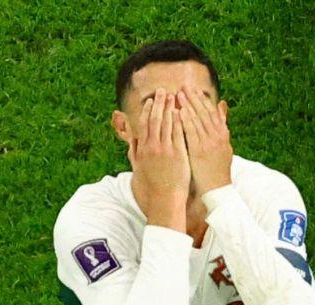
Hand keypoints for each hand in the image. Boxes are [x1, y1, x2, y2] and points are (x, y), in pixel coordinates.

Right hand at [128, 88, 190, 223]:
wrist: (163, 203)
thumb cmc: (150, 191)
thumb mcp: (137, 171)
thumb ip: (135, 155)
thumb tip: (132, 144)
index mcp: (142, 150)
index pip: (143, 125)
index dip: (147, 111)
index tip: (150, 101)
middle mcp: (152, 148)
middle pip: (154, 120)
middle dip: (158, 104)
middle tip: (163, 91)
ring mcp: (165, 150)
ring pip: (166, 124)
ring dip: (169, 108)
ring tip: (174, 96)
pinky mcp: (177, 155)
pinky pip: (178, 134)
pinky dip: (179, 121)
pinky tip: (182, 111)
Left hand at [178, 88, 232, 194]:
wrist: (218, 188)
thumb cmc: (218, 168)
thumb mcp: (225, 144)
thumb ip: (222, 124)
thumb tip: (222, 104)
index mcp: (222, 134)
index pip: (211, 112)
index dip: (202, 100)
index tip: (194, 90)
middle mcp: (217, 136)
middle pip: (204, 112)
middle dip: (193, 99)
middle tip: (183, 87)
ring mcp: (208, 143)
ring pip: (197, 120)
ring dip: (188, 106)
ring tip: (178, 95)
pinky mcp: (199, 151)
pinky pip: (191, 133)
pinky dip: (185, 121)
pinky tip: (178, 111)